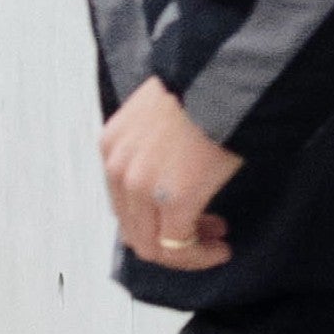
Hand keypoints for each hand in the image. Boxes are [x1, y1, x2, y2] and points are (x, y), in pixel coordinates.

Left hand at [102, 75, 241, 271]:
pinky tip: (220, 248)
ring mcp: (142, 187)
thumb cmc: (201, 90)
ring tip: (216, 242)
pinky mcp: (174, 200)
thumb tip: (171, 178)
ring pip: (153, 246)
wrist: (222, 77)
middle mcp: (118, 169)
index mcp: (112, 146)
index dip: (154, 220)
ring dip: (186, 252)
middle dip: (170, 241)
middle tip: (206, 236)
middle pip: (134, 230)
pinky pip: (179, 246)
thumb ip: (150, 148)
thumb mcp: (157, 114)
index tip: (187, 218)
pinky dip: (199, 256)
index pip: (123, 204)